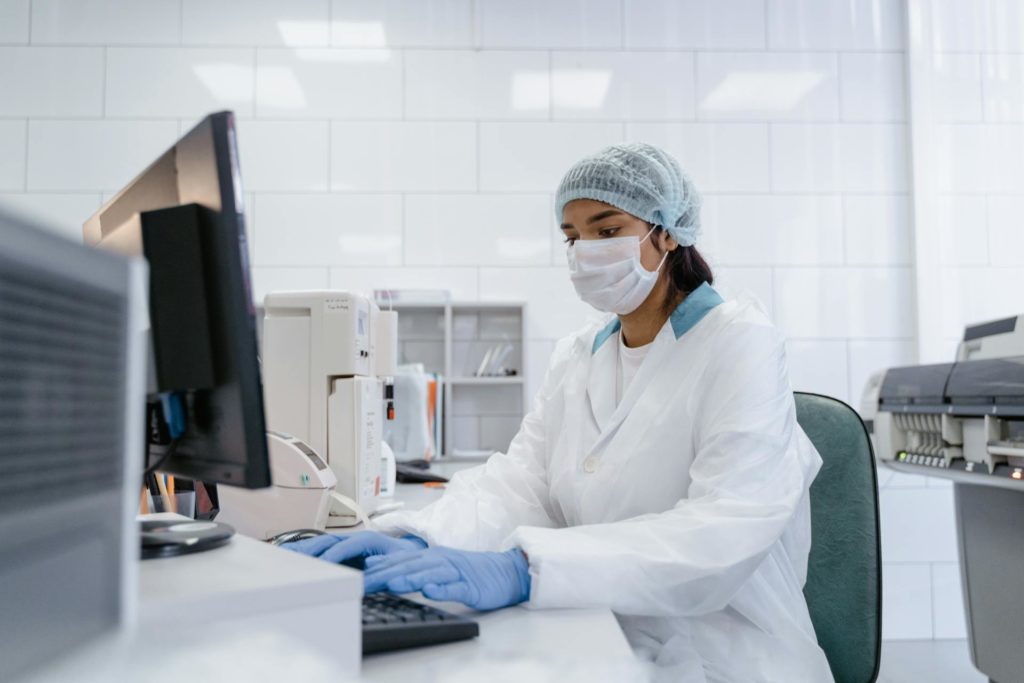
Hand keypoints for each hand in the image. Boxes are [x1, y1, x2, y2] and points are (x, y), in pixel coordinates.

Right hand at [282, 531, 425, 564]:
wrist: (409, 552)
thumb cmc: (404, 558)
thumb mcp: (396, 565)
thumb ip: (380, 572)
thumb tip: (363, 580)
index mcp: (369, 539)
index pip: (346, 547)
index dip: (332, 556)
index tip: (320, 567)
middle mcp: (355, 538)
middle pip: (328, 542)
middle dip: (310, 551)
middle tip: (292, 560)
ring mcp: (347, 544)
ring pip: (322, 544)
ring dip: (304, 550)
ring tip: (284, 556)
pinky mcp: (342, 552)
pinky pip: (322, 550)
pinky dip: (306, 552)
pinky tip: (291, 556)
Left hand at [363, 546, 530, 610]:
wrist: (505, 571)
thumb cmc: (468, 571)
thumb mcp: (435, 565)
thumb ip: (407, 565)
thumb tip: (375, 566)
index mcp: (429, 556)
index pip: (398, 561)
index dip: (377, 568)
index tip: (355, 576)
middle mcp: (440, 560)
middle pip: (409, 566)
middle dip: (385, 575)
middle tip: (364, 584)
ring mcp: (456, 572)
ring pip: (430, 574)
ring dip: (410, 579)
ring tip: (392, 584)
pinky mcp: (471, 586)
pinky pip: (456, 587)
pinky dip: (443, 589)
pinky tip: (431, 592)